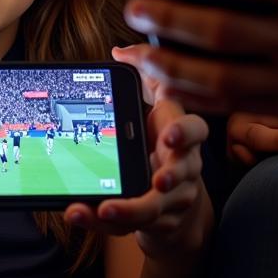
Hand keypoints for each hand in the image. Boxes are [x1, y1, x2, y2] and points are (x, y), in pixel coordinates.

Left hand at [65, 46, 211, 259]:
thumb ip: (143, 77)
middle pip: (182, 175)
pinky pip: (130, 226)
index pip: (197, 130)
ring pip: (155, 208)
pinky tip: (80, 213)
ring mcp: (172, 200)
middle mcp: (184, 169)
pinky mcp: (153, 224)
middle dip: (171, 177)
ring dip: (129, 210)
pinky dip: (103, 222)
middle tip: (156, 180)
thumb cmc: (162, 146)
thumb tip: (120, 51)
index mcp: (182, 137)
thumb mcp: (156, 110)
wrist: (177, 203)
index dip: (187, 133)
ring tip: (104, 207)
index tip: (169, 136)